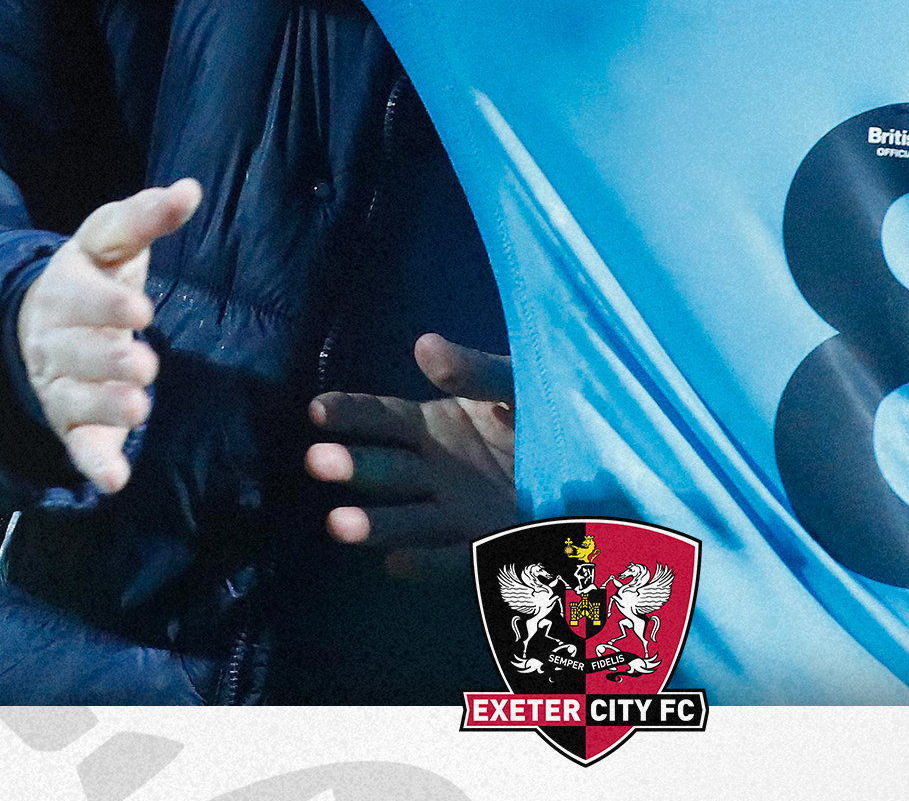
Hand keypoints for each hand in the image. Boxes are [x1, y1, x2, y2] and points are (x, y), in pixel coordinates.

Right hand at [16, 179, 201, 494]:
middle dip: (108, 361)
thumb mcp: (113, 238)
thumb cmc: (94, 274)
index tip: (140, 310)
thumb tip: (190, 188)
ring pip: (76, 399)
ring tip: (142, 407)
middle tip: (144, 366)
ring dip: (106, 407)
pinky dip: (94, 463)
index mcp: (65, 285)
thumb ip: (147, 216)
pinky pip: (77, 446)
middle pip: (76, 353)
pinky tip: (114, 480)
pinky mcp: (71, 423)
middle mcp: (55, 338)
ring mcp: (59, 384)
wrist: (40, 323)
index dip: (106, 305)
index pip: (80, 295)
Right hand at [306, 333, 516, 579]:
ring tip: (338, 524)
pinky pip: (452, 557)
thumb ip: (474, 370)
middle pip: (385, 470)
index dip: (349, 413)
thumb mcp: (513, 382)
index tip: (317, 411)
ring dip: (374, 522)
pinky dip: (425, 563)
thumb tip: (423, 344)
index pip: (380, 418)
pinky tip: (396, 564)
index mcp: (432, 426)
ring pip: (407, 518)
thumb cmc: (539, 411)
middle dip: (353, 465)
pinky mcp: (486, 543)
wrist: (591, 459)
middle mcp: (433, 471)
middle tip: (318, 461)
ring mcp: (455, 511)